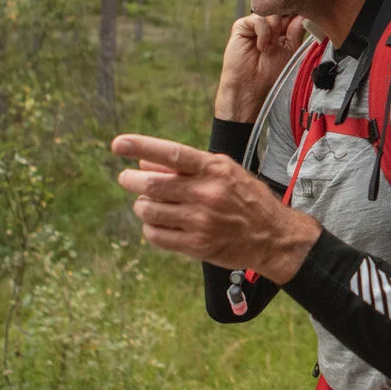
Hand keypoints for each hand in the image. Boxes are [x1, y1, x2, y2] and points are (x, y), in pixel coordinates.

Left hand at [112, 133, 320, 283]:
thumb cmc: (248, 200)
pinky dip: (151, 228)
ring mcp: (200, 221)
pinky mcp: (196, 245)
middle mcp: (207, 194)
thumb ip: (187, 167)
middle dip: (130, 181)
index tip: (118, 144)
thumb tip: (144, 162)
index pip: (172, 153)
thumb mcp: (225, 173)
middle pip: (152, 185)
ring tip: (150, 204)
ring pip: (148, 211)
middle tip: (126, 179)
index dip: (142, 147)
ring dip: (142, 206)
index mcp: (215, 170)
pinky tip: (161, 224)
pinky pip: (155, 235)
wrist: (272, 237)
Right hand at [215, 13, 305, 121]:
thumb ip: (296, 32)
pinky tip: (261, 46)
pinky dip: (263, 32)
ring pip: (270, 12)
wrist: (251, 84)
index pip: (292, 13)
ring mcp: (255, 25)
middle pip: (281, 8)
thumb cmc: (271, 72)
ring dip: (275, 27)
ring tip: (272, 45)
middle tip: (285, 35)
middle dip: (286, 19)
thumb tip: (303, 14)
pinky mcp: (242, 26)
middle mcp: (270, 25)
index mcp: (283, 30)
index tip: (304, 17)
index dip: (298, 13)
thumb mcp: (290, 50)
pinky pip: (257, 18)